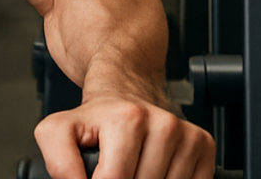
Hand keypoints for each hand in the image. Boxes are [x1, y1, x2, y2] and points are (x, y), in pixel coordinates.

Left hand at [34, 95, 214, 178]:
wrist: (125, 90)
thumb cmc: (95, 118)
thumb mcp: (57, 131)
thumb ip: (59, 163)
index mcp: (128, 120)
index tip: (96, 175)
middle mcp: (163, 124)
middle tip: (112, 167)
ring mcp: (187, 135)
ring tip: (133, 166)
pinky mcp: (204, 145)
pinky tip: (154, 169)